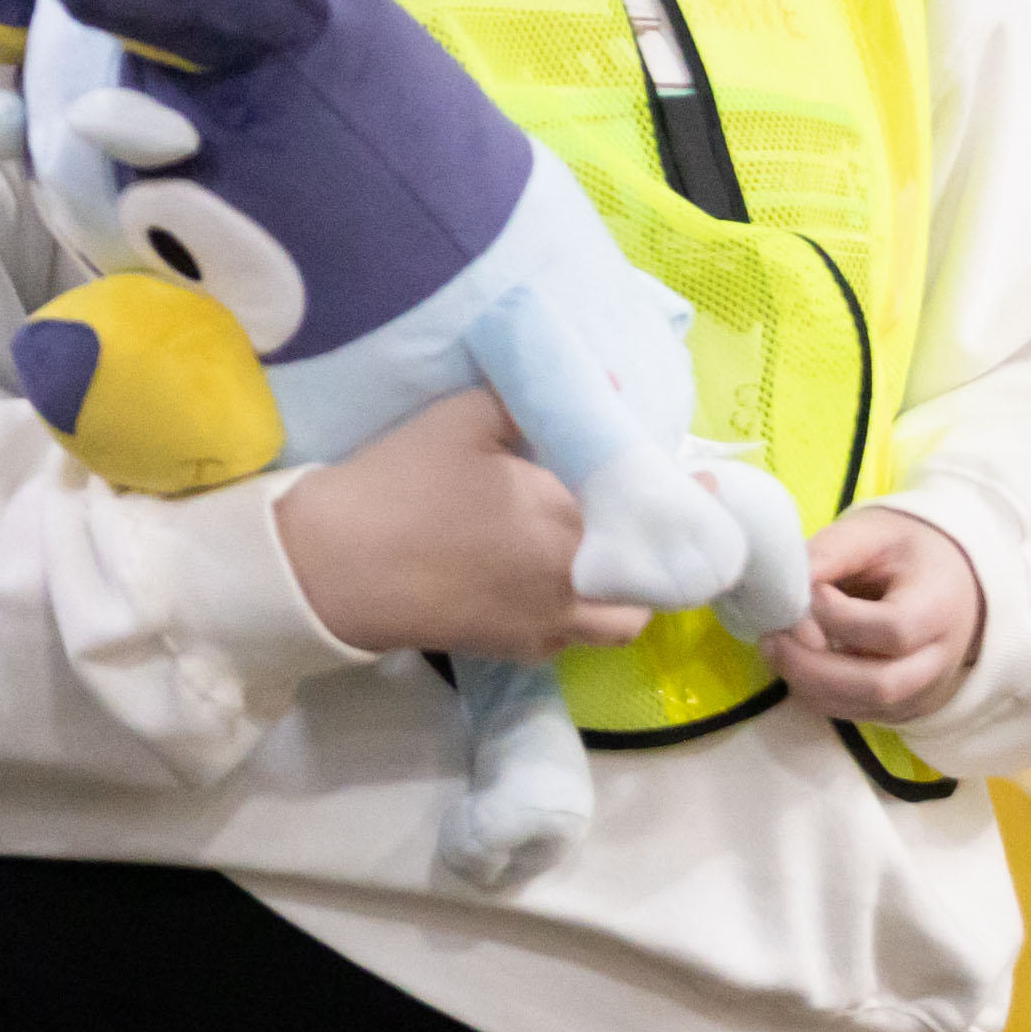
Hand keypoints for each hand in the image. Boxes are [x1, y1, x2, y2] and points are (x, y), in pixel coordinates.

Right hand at [272, 389, 655, 661]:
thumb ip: (534, 398)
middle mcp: (574, 585)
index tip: (696, 480)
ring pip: (622, 621)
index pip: (651, 512)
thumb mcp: (460, 420)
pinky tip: (552, 581)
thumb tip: (605, 381)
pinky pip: (574, 637)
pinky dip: (580, 612)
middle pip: (653, 578)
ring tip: (610, 557)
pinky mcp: (515, 649)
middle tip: (648, 517)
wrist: (335, 566)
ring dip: (630, 591)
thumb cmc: (401, 486)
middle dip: (660, 549)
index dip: (682, 495)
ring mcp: (547, 627)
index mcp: (569, 524)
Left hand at [759, 506, 985, 723]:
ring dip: (806, 681)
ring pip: (860, 706)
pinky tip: (794, 659)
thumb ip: (830, 552)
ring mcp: (920, 692)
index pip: (895, 630)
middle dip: (814, 666)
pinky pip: (851, 711)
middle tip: (773, 636)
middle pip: (880, 684)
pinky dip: (813, 691)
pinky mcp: (898, 708)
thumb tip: (784, 582)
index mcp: (940, 608)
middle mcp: (938, 661)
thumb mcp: (873, 532)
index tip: (810, 591)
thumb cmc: (904, 554)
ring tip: (775, 644)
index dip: (840, 617)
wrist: (946, 583)